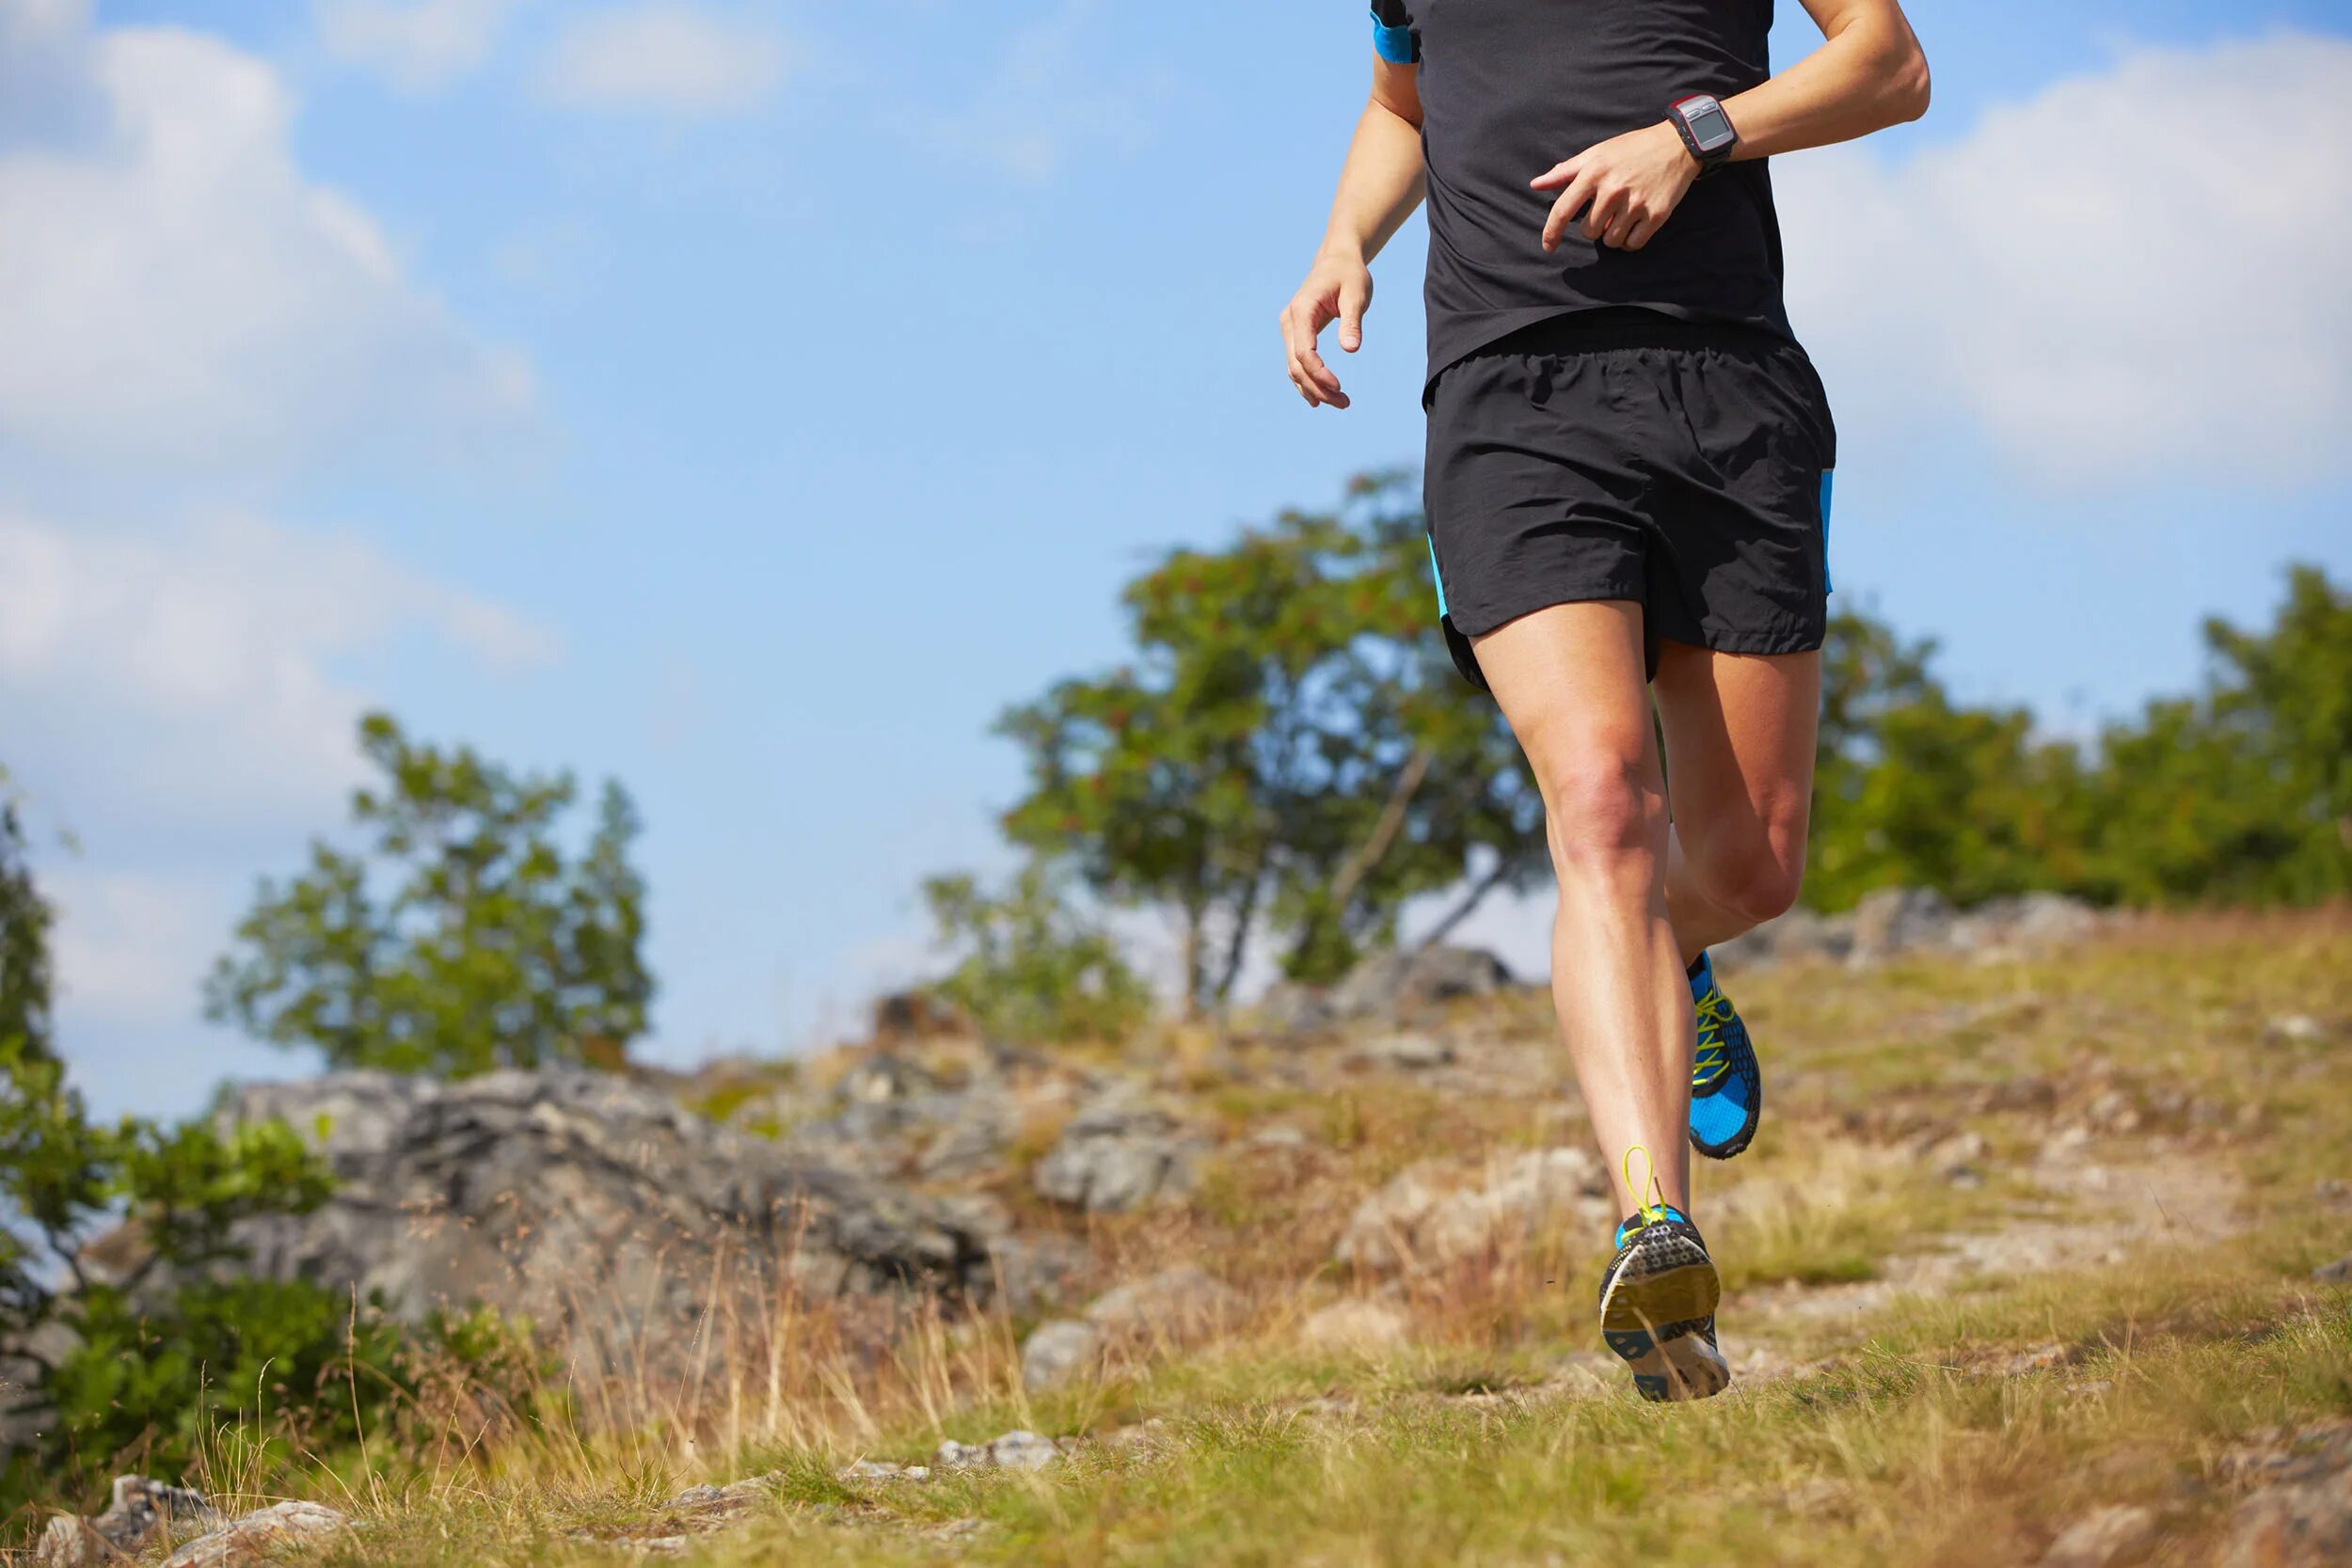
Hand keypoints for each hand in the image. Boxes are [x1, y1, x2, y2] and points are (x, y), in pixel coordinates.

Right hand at [1278, 250, 1373, 408]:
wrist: (1337, 261)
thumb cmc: (1349, 275)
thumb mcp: (1356, 295)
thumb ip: (1352, 322)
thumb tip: (1351, 350)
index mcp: (1302, 310)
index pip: (1304, 352)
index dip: (1319, 374)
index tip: (1339, 387)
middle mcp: (1289, 321)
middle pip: (1296, 365)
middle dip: (1318, 388)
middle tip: (1344, 403)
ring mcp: (1289, 328)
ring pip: (1294, 368)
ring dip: (1313, 389)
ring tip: (1340, 402)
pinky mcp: (1295, 334)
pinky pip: (1297, 363)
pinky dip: (1307, 381)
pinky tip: (1320, 398)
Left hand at [1532, 121, 1698, 253]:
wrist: (1677, 145)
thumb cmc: (1632, 149)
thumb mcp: (1597, 153)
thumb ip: (1566, 172)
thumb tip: (1536, 185)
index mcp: (1594, 172)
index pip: (1564, 210)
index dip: (1551, 232)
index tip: (1548, 246)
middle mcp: (1613, 189)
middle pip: (1588, 232)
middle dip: (1594, 227)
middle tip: (1608, 210)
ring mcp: (1636, 203)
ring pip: (1610, 241)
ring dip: (1612, 235)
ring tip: (1622, 215)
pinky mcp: (1656, 214)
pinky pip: (1633, 244)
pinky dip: (1630, 240)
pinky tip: (1634, 225)